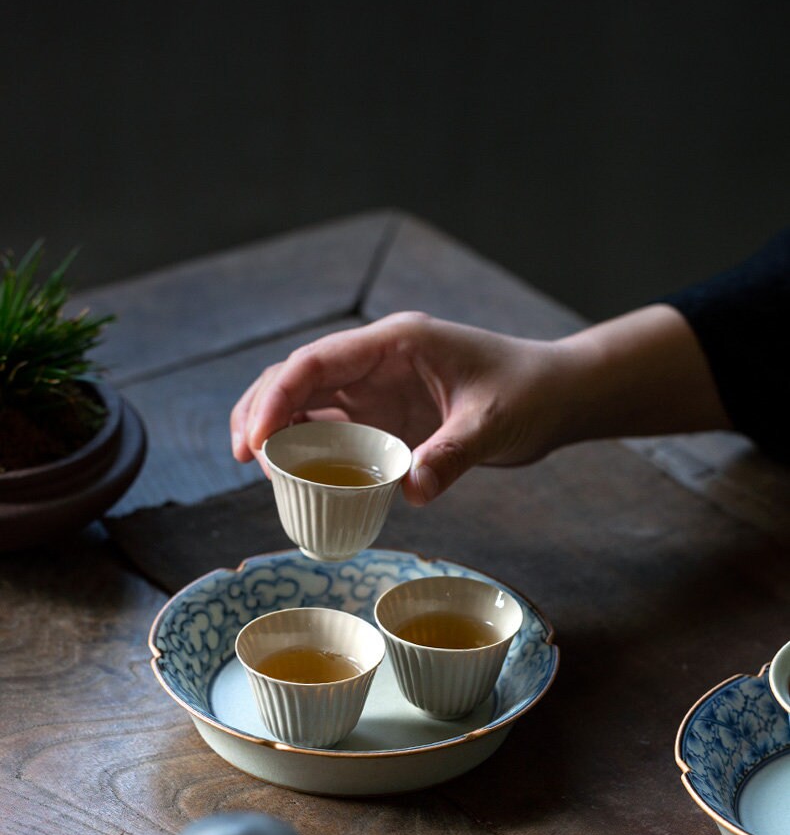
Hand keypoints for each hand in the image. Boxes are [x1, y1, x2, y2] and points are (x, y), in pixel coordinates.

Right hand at [230, 312, 563, 504]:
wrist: (554, 396)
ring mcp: (377, 388)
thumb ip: (453, 454)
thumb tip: (410, 492)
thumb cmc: (528, 393)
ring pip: (305, 400)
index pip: (316, 361)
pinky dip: (306, 448)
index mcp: (396, 343)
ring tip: (255, 468)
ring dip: (275, 429)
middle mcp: (377, 361)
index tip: (257, 441)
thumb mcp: (493, 423)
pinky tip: (293, 475)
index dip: (277, 397)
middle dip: (260, 410)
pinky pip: (331, 428)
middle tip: (244, 458)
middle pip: (296, 376)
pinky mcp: (384, 416)